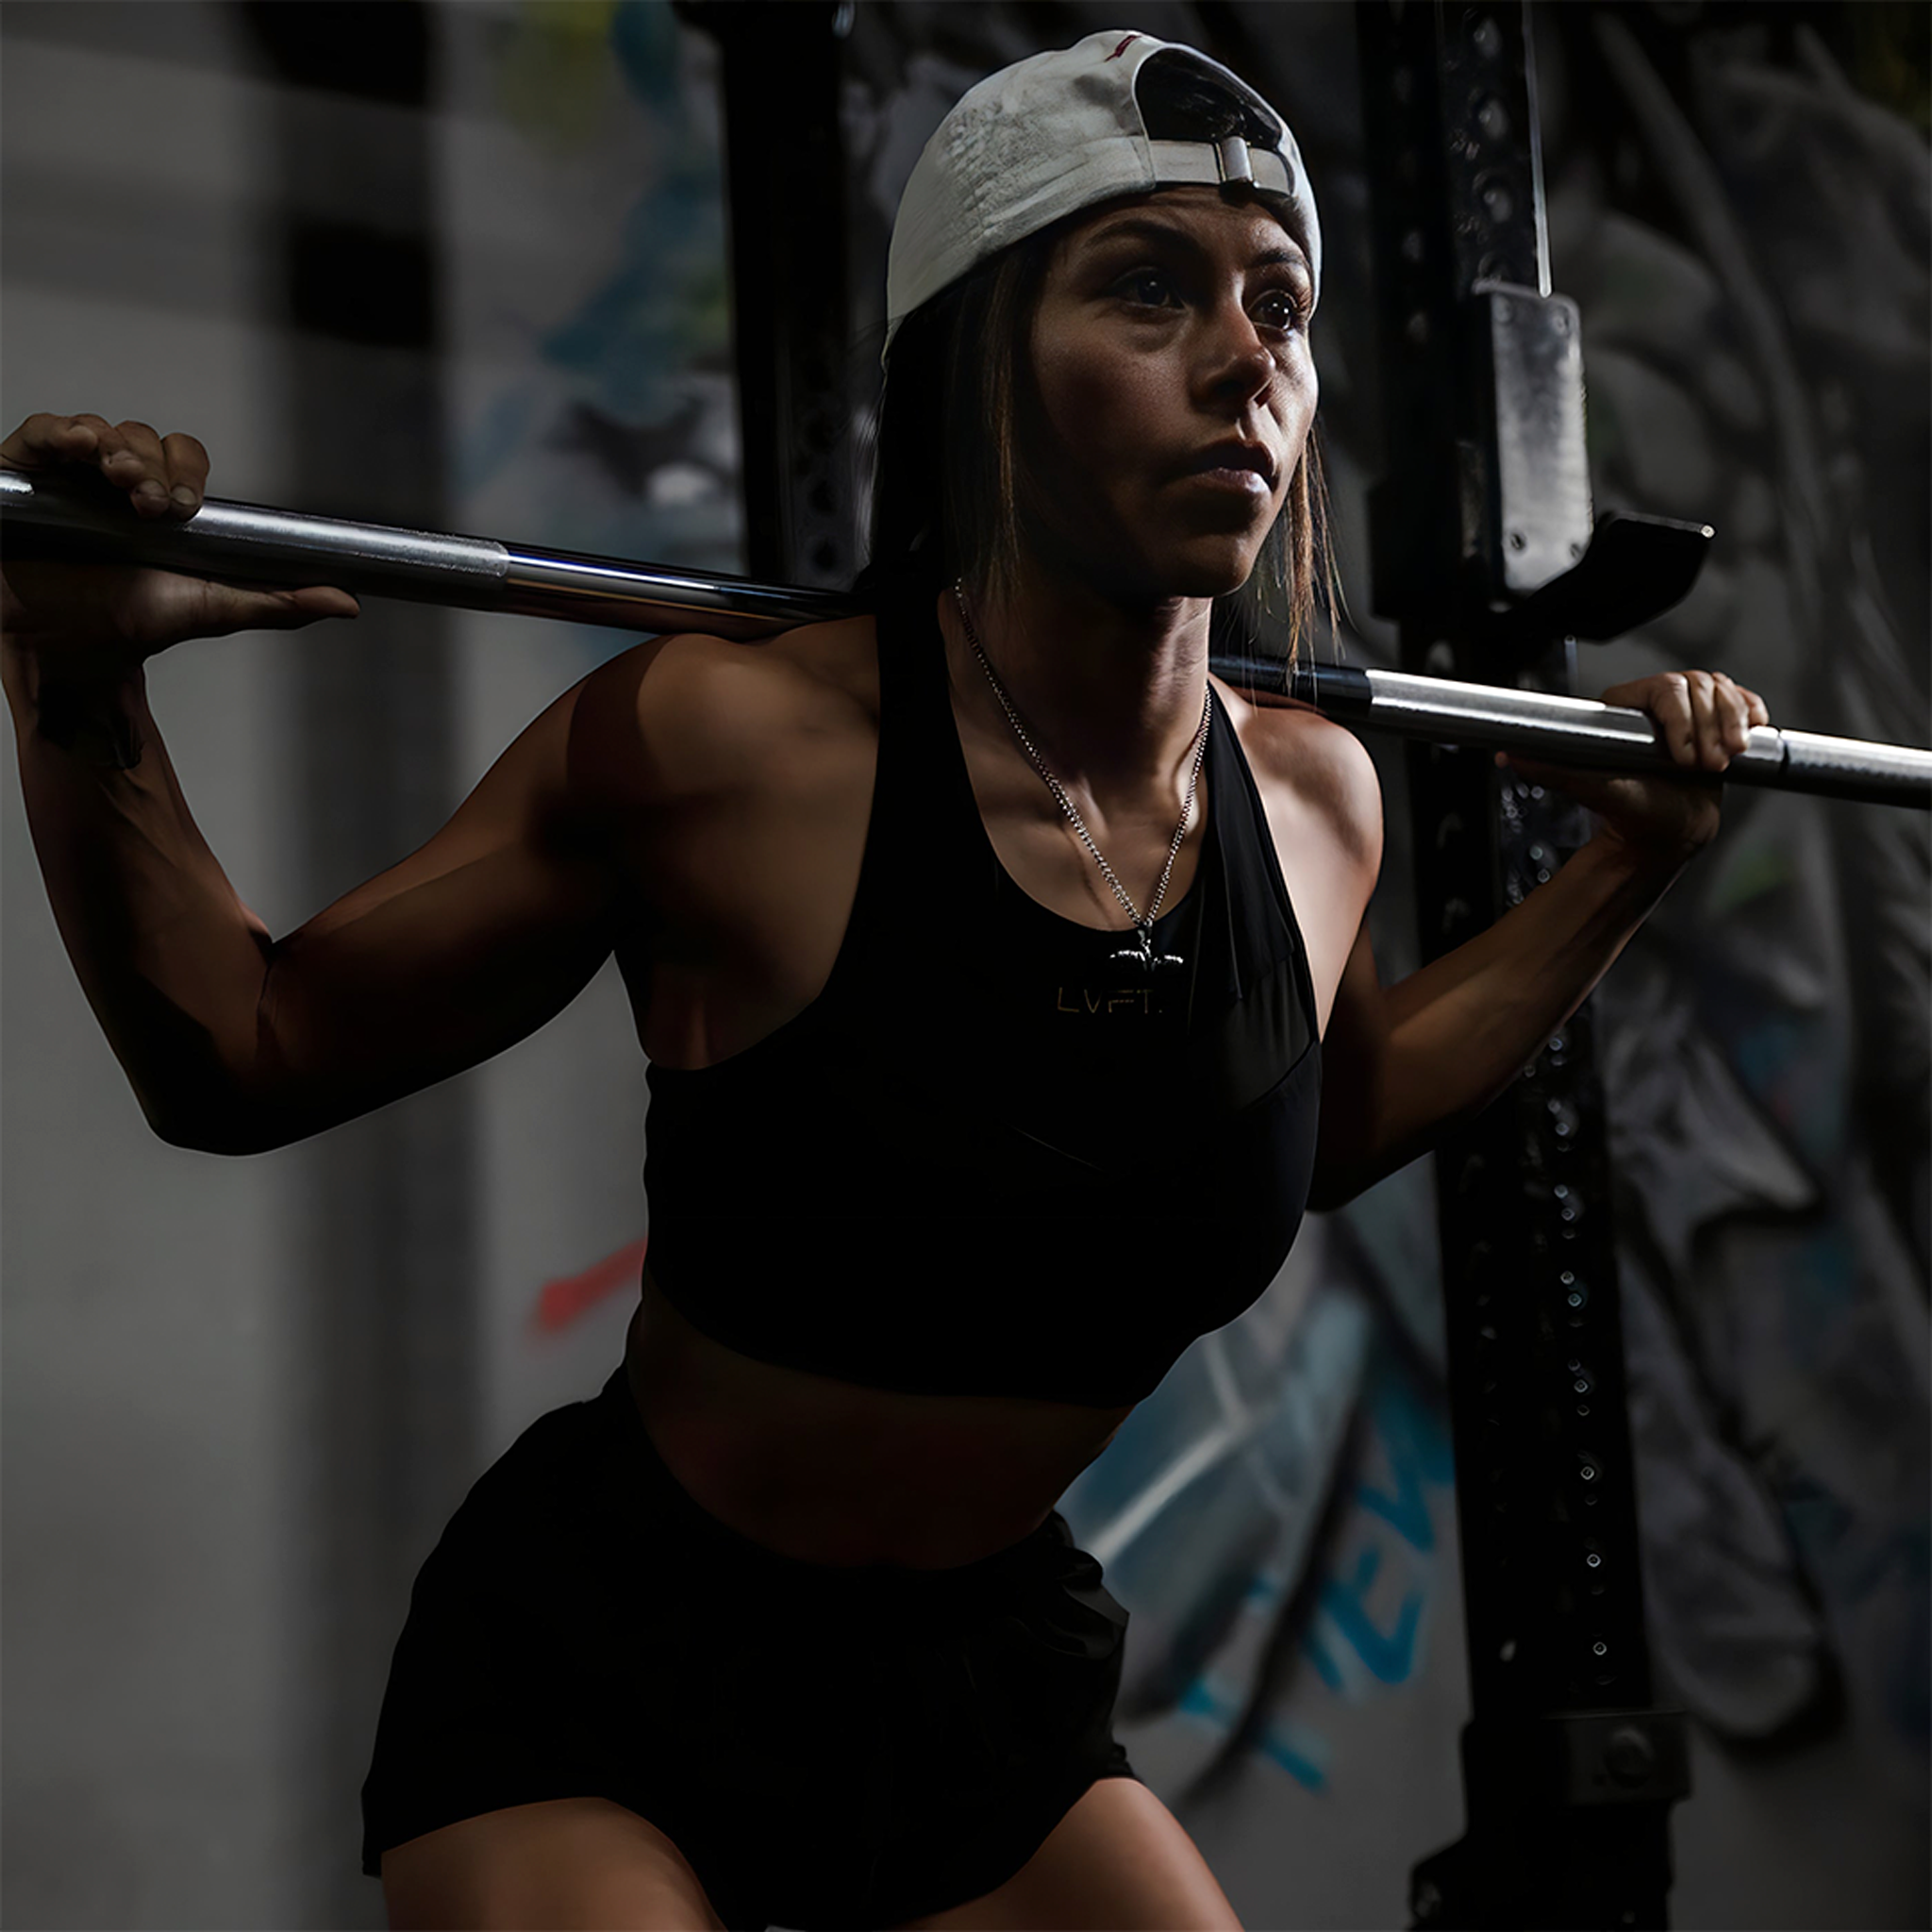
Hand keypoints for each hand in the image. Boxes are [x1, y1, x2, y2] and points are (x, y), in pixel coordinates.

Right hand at [0, 412, 358, 681]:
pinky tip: (79, 444)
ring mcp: (68, 475)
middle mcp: (115, 480)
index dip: (188, 471)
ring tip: (121, 484)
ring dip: (116, 451)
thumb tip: (348, 602)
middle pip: (142, 439)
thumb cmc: (136, 623)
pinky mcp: (23, 476)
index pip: (183, 457)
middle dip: (152, 465)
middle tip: (153, 506)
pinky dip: (61, 431)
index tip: (187, 508)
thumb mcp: (212, 609)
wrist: (71, 652)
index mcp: (161, 499)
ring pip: (99, 432)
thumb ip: (277, 601)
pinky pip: (41, 433)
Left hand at [1494, 669, 1771, 868]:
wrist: (1665, 834)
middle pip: (1699, 685)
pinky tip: (1749, 733)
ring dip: (1731, 724)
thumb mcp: (1592, 791)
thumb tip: (1508, 755)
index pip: (1663, 688)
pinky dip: (1749, 713)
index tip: (1686, 760)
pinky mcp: (1716, 719)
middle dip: (1711, 727)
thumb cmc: (1629, 814)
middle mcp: (1655, 701)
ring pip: (1722, 690)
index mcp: (1624, 707)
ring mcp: (1688, 708)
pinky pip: (1741, 698)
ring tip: (1723, 761)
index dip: (1682, 720)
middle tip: (1710, 767)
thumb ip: (1552, 770)